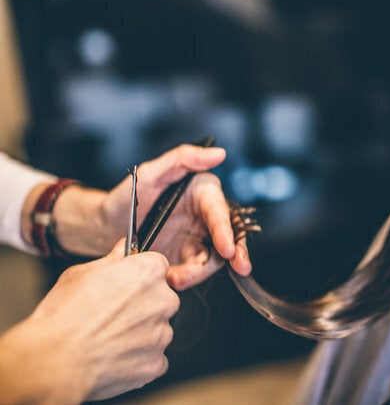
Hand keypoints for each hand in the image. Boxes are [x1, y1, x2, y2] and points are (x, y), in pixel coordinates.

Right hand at [0, 240, 178, 402]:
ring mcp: (163, 333)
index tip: (125, 284)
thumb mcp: (81, 273)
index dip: (138, 275)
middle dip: (142, 305)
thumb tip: (122, 251)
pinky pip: (152, 357)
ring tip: (107, 338)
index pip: (156, 266)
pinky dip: (137, 359)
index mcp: (149, 272)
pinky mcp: (156, 363)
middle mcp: (164, 300)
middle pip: (160, 298)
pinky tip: (113, 357)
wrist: (56, 360)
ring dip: (139, 333)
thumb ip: (111, 260)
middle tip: (112, 314)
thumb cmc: (64, 315)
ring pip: (156, 329)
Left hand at [52, 144, 251, 289]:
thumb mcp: (150, 172)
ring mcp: (197, 238)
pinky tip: (172, 278)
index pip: (220, 210)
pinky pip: (196, 270)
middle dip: (235, 253)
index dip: (226, 229)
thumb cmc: (127, 196)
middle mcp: (205, 216)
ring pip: (214, 257)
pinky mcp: (187, 257)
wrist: (106, 227)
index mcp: (201, 193)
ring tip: (177, 278)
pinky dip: (188, 278)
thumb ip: (183, 159)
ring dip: (202, 271)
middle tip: (239, 266)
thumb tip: (218, 153)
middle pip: (228, 235)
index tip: (227, 248)